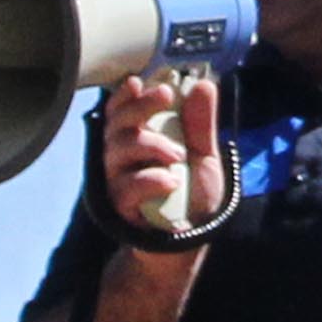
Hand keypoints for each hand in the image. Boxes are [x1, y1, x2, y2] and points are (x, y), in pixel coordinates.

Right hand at [100, 70, 223, 237]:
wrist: (190, 240)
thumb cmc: (192, 195)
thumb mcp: (204, 156)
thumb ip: (201, 124)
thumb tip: (203, 85)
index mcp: (137, 139)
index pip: (121, 110)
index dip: (125, 94)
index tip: (138, 81)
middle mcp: (121, 157)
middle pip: (118, 123)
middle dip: (140, 105)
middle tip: (165, 96)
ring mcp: (117, 180)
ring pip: (120, 150)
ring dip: (152, 145)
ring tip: (178, 155)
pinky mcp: (120, 206)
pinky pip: (127, 186)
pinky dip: (151, 180)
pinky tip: (171, 182)